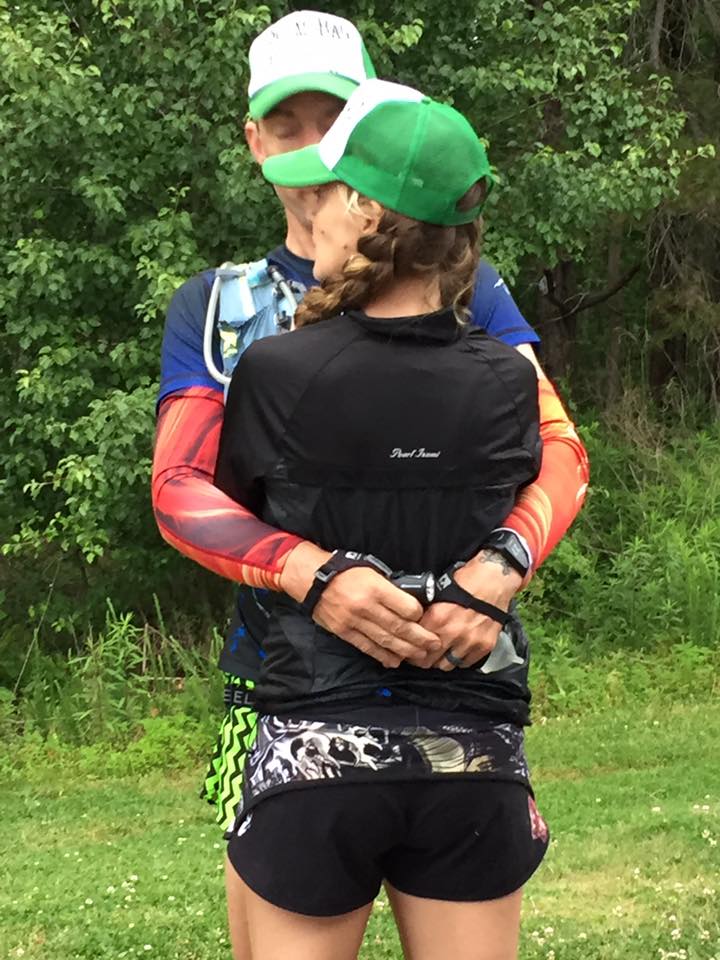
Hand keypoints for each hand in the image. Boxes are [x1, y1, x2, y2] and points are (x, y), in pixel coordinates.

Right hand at [279, 542, 441, 667]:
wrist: (312, 579)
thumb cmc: (344, 571)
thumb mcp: (370, 570)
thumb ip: (389, 587)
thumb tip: (410, 602)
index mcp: (375, 587)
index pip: (405, 607)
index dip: (418, 616)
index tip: (425, 619)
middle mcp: (365, 606)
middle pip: (399, 627)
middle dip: (420, 638)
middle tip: (434, 644)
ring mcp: (354, 621)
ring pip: (385, 640)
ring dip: (406, 650)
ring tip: (420, 655)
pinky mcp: (345, 632)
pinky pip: (367, 647)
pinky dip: (383, 656)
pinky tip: (395, 661)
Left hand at [414, 549, 522, 670]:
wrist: (495, 579)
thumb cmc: (468, 580)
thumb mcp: (439, 592)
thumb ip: (428, 612)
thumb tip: (416, 624)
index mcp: (438, 617)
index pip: (415, 644)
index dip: (410, 646)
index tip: (410, 647)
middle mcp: (453, 632)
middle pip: (428, 661)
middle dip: (423, 658)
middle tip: (422, 654)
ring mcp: (470, 641)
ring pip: (446, 665)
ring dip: (441, 660)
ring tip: (440, 653)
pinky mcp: (484, 646)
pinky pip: (466, 663)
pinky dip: (460, 659)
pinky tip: (457, 650)